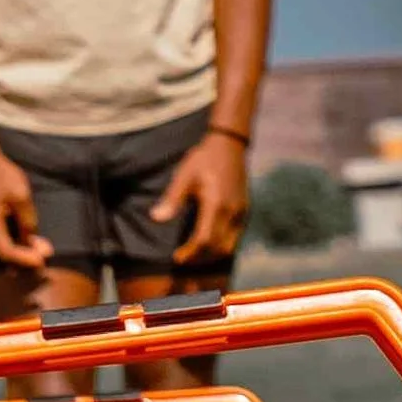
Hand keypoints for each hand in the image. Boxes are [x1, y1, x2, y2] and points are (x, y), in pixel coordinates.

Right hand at [0, 151, 50, 272]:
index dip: (24, 260)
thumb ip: (28, 222)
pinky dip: (17, 243)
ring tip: (43, 253)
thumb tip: (34, 244)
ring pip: (3, 248)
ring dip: (22, 253)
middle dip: (25, 260)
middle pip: (4, 255)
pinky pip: (2, 239)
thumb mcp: (21, 197)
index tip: (42, 261)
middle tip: (46, 262)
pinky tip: (32, 243)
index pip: (6, 252)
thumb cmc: (2, 176)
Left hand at [161, 127, 252, 262]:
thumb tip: (156, 218)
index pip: (204, 240)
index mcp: (216, 204)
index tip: (177, 257)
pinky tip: (208, 240)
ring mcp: (241, 212)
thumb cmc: (204, 158)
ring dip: (211, 254)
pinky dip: (221, 245)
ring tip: (195, 252)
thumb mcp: (184, 175)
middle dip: (200, 258)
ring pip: (229, 246)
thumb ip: (172, 199)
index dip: (190, 253)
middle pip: (218, 248)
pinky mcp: (245, 210)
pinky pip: (234, 237)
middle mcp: (232, 211)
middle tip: (183, 258)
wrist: (229, 144)